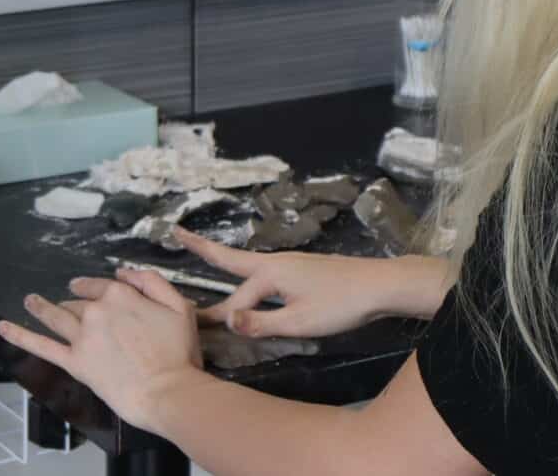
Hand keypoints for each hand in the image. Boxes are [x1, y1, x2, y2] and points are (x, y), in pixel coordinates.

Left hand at [0, 269, 202, 434]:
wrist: (168, 393)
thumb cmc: (178, 353)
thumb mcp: (179, 306)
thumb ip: (152, 282)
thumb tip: (124, 272)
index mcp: (121, 295)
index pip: (101, 286)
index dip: (96, 288)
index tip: (92, 291)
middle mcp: (96, 311)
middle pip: (79, 303)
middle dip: (74, 303)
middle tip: (69, 307)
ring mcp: (82, 337)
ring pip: (56, 316)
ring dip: (41, 307)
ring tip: (29, 301)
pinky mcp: (75, 363)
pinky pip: (41, 346)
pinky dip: (19, 335)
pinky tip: (2, 327)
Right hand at [175, 228, 435, 338]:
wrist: (380, 285)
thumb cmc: (340, 305)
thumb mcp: (300, 322)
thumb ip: (262, 323)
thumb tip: (227, 320)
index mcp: (270, 273)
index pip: (236, 299)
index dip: (216, 314)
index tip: (191, 321)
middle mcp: (275, 262)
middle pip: (233, 259)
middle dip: (204, 249)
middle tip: (177, 234)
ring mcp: (290, 263)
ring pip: (250, 265)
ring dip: (225, 260)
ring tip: (205, 252)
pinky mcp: (302, 269)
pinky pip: (265, 271)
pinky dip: (247, 273)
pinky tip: (252, 281)